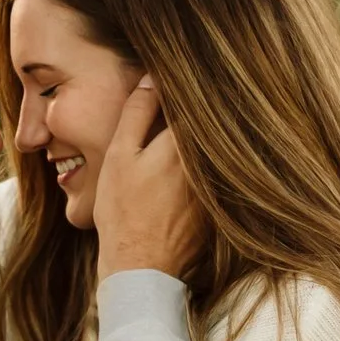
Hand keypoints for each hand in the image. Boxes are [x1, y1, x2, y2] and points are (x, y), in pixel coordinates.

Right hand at [91, 78, 200, 281]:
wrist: (141, 267)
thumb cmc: (123, 210)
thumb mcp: (120, 155)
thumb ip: (137, 113)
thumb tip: (151, 78)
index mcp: (185, 143)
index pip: (195, 99)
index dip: (185, 83)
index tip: (178, 73)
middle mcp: (210, 161)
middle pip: (209, 122)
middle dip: (198, 106)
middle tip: (186, 88)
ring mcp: (218, 185)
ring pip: (214, 147)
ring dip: (205, 134)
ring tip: (193, 119)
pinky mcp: (220, 205)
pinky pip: (217, 172)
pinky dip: (208, 162)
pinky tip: (184, 171)